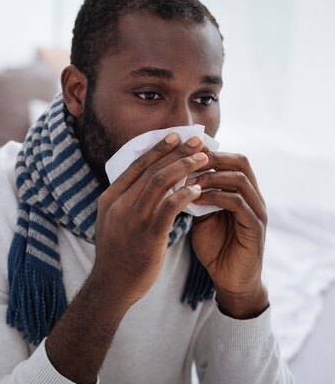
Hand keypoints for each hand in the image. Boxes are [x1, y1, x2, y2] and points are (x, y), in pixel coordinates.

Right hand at [92, 134, 208, 309]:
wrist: (112, 284)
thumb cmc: (116, 254)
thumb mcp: (112, 222)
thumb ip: (126, 202)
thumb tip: (146, 183)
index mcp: (110, 198)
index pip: (135, 166)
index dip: (157, 149)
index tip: (174, 136)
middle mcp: (119, 205)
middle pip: (151, 169)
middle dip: (176, 152)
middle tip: (196, 141)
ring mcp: (132, 219)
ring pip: (160, 183)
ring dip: (184, 167)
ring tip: (203, 159)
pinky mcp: (148, 235)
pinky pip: (169, 207)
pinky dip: (184, 194)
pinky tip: (198, 188)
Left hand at [187, 150, 269, 318]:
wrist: (229, 280)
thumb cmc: (214, 247)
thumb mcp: (200, 215)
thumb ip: (194, 195)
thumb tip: (173, 175)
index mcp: (241, 191)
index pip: (230, 159)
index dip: (207, 151)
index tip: (182, 151)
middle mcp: (253, 197)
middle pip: (240, 162)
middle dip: (212, 158)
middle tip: (185, 160)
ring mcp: (257, 211)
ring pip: (239, 179)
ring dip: (211, 177)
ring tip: (186, 180)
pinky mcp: (255, 228)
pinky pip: (238, 203)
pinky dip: (216, 197)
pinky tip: (195, 198)